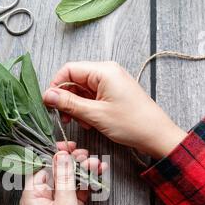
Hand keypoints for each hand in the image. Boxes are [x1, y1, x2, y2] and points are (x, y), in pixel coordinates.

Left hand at [20, 142, 107, 204]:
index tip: (67, 145)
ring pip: (70, 180)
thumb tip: (61, 155)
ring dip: (83, 171)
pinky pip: (79, 191)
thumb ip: (65, 179)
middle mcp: (42, 199)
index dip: (53, 154)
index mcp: (32, 198)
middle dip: (72, 162)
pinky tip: (99, 174)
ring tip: (97, 164)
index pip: (40, 167)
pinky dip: (88, 183)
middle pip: (57, 171)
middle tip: (86, 155)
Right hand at [43, 62, 186, 159]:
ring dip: (78, 108)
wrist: (156, 135)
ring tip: (84, 123)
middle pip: (75, 80)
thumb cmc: (132, 123)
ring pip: (82, 91)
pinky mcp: (113, 94)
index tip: (51, 104)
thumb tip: (47, 95)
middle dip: (68, 100)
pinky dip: (87, 110)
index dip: (56, 86)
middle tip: (67, 118)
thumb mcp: (95, 114)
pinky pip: (92, 98)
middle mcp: (106, 73)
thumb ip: (69, 103)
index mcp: (103, 71)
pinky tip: (92, 123)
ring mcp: (110, 83)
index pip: (69, 70)